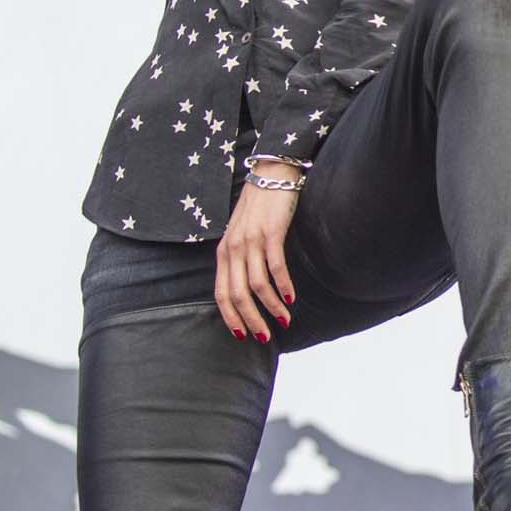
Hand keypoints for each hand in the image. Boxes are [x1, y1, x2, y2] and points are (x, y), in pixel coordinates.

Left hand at [214, 164, 299, 340]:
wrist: (272, 173)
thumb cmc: (259, 206)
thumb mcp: (242, 233)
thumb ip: (241, 257)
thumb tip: (247, 287)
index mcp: (224, 252)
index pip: (220, 293)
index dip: (230, 317)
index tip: (242, 334)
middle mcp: (234, 248)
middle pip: (237, 294)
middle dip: (250, 320)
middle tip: (264, 337)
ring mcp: (251, 240)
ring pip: (256, 285)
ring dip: (270, 307)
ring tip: (284, 319)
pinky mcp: (270, 233)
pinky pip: (275, 266)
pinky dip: (282, 285)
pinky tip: (290, 298)